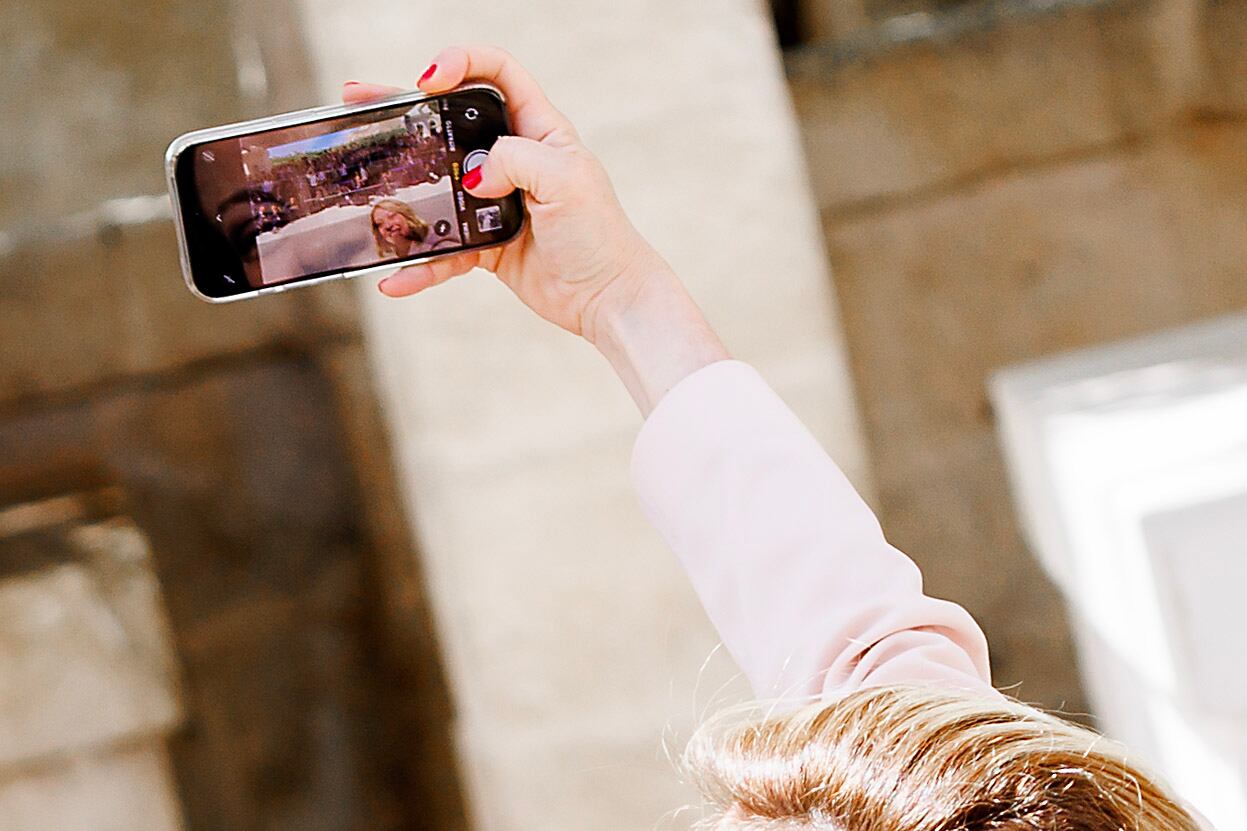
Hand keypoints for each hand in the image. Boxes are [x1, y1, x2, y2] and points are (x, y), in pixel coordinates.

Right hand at [343, 44, 658, 342]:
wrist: (607, 298)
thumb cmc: (600, 235)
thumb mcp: (566, 181)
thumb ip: (516, 160)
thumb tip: (472, 176)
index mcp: (539, 130)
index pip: (497, 73)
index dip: (460, 63)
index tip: (428, 79)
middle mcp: (513, 159)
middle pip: (450, 122)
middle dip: (405, 108)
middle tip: (360, 100)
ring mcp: (495, 201)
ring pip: (436, 184)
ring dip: (399, 186)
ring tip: (361, 182)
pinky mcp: (485, 244)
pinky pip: (442, 250)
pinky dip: (420, 265)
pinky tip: (395, 278)